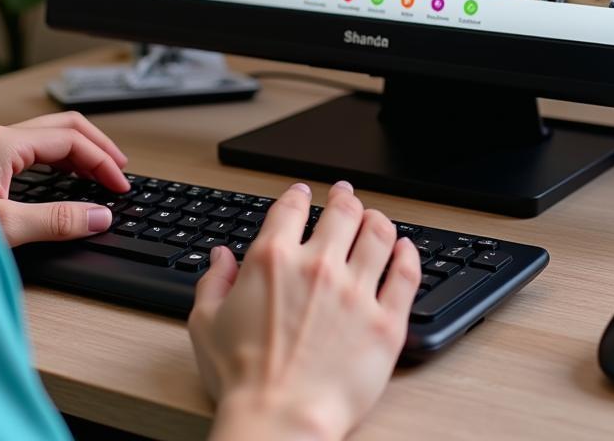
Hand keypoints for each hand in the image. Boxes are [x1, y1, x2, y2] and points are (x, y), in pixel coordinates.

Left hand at [0, 111, 128, 247]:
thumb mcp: (4, 227)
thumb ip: (57, 221)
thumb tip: (99, 216)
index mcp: (6, 143)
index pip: (72, 139)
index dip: (102, 161)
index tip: (119, 186)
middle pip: (65, 127)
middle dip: (97, 146)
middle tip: (120, 171)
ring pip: (50, 137)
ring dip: (80, 152)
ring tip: (101, 174)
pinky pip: (35, 151)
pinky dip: (61, 161)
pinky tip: (68, 179)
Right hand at [188, 180, 420, 440]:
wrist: (280, 421)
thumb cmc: (242, 379)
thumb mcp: (206, 324)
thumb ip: (213, 282)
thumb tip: (221, 257)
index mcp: (273, 260)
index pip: (291, 208)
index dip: (298, 195)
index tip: (302, 194)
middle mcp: (317, 266)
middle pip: (342, 211)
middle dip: (344, 198)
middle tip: (345, 195)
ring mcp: (355, 292)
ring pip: (378, 234)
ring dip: (376, 219)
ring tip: (375, 219)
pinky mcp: (385, 322)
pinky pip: (406, 275)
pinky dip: (408, 254)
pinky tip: (405, 249)